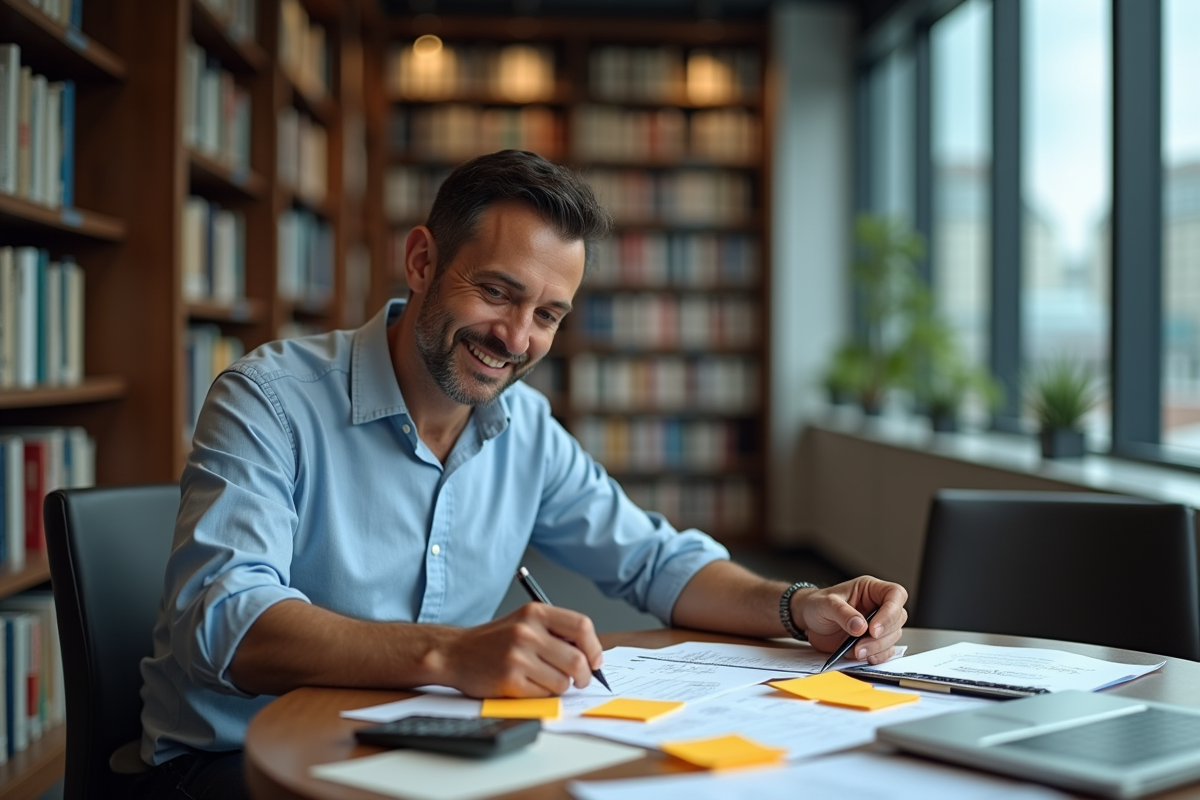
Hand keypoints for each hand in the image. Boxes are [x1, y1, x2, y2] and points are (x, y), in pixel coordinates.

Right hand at [439, 603, 603, 697]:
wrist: (456, 653)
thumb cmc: (495, 641)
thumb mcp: (525, 623)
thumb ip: (556, 632)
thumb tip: (592, 656)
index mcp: (535, 612)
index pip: (582, 626)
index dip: (594, 647)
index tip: (595, 660)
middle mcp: (527, 631)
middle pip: (577, 660)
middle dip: (584, 676)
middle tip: (580, 680)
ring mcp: (517, 656)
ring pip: (562, 682)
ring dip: (560, 687)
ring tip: (544, 680)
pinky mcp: (509, 680)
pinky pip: (543, 695)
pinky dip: (541, 695)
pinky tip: (527, 685)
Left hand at [792, 576, 907, 664]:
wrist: (808, 621)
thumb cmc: (817, 605)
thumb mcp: (825, 604)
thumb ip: (842, 613)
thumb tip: (861, 626)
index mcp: (871, 589)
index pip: (895, 594)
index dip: (890, 612)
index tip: (873, 629)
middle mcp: (878, 606)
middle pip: (898, 619)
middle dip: (881, 636)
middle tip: (860, 645)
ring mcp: (878, 625)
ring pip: (893, 637)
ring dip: (877, 648)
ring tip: (856, 652)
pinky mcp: (874, 641)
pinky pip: (886, 651)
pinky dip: (878, 656)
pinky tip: (865, 657)